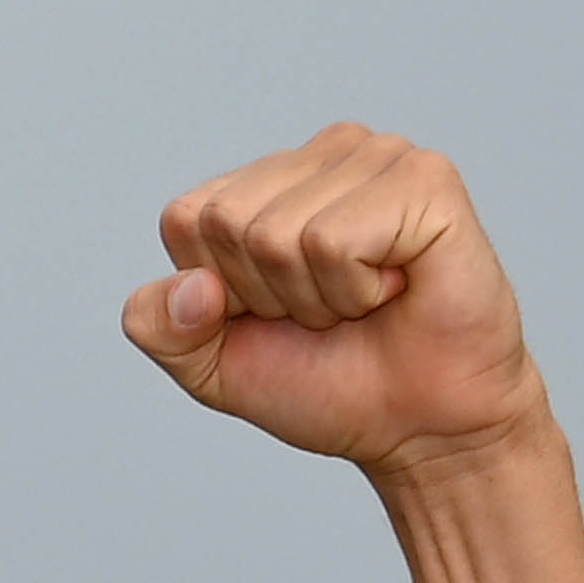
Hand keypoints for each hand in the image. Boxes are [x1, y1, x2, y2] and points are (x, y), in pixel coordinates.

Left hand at [120, 124, 538, 471]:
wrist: (420, 429)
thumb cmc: (328, 384)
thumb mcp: (211, 365)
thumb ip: (158, 326)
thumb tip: (191, 285)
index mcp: (268, 179)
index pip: (186, 220)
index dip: (222, 293)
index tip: (280, 314)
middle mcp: (323, 154)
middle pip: (226, 223)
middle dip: (270, 295)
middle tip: (332, 312)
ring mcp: (377, 157)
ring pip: (278, 235)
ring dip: (318, 298)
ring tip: (368, 301)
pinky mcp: (425, 180)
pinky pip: (333, 242)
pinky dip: (357, 291)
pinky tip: (398, 289)